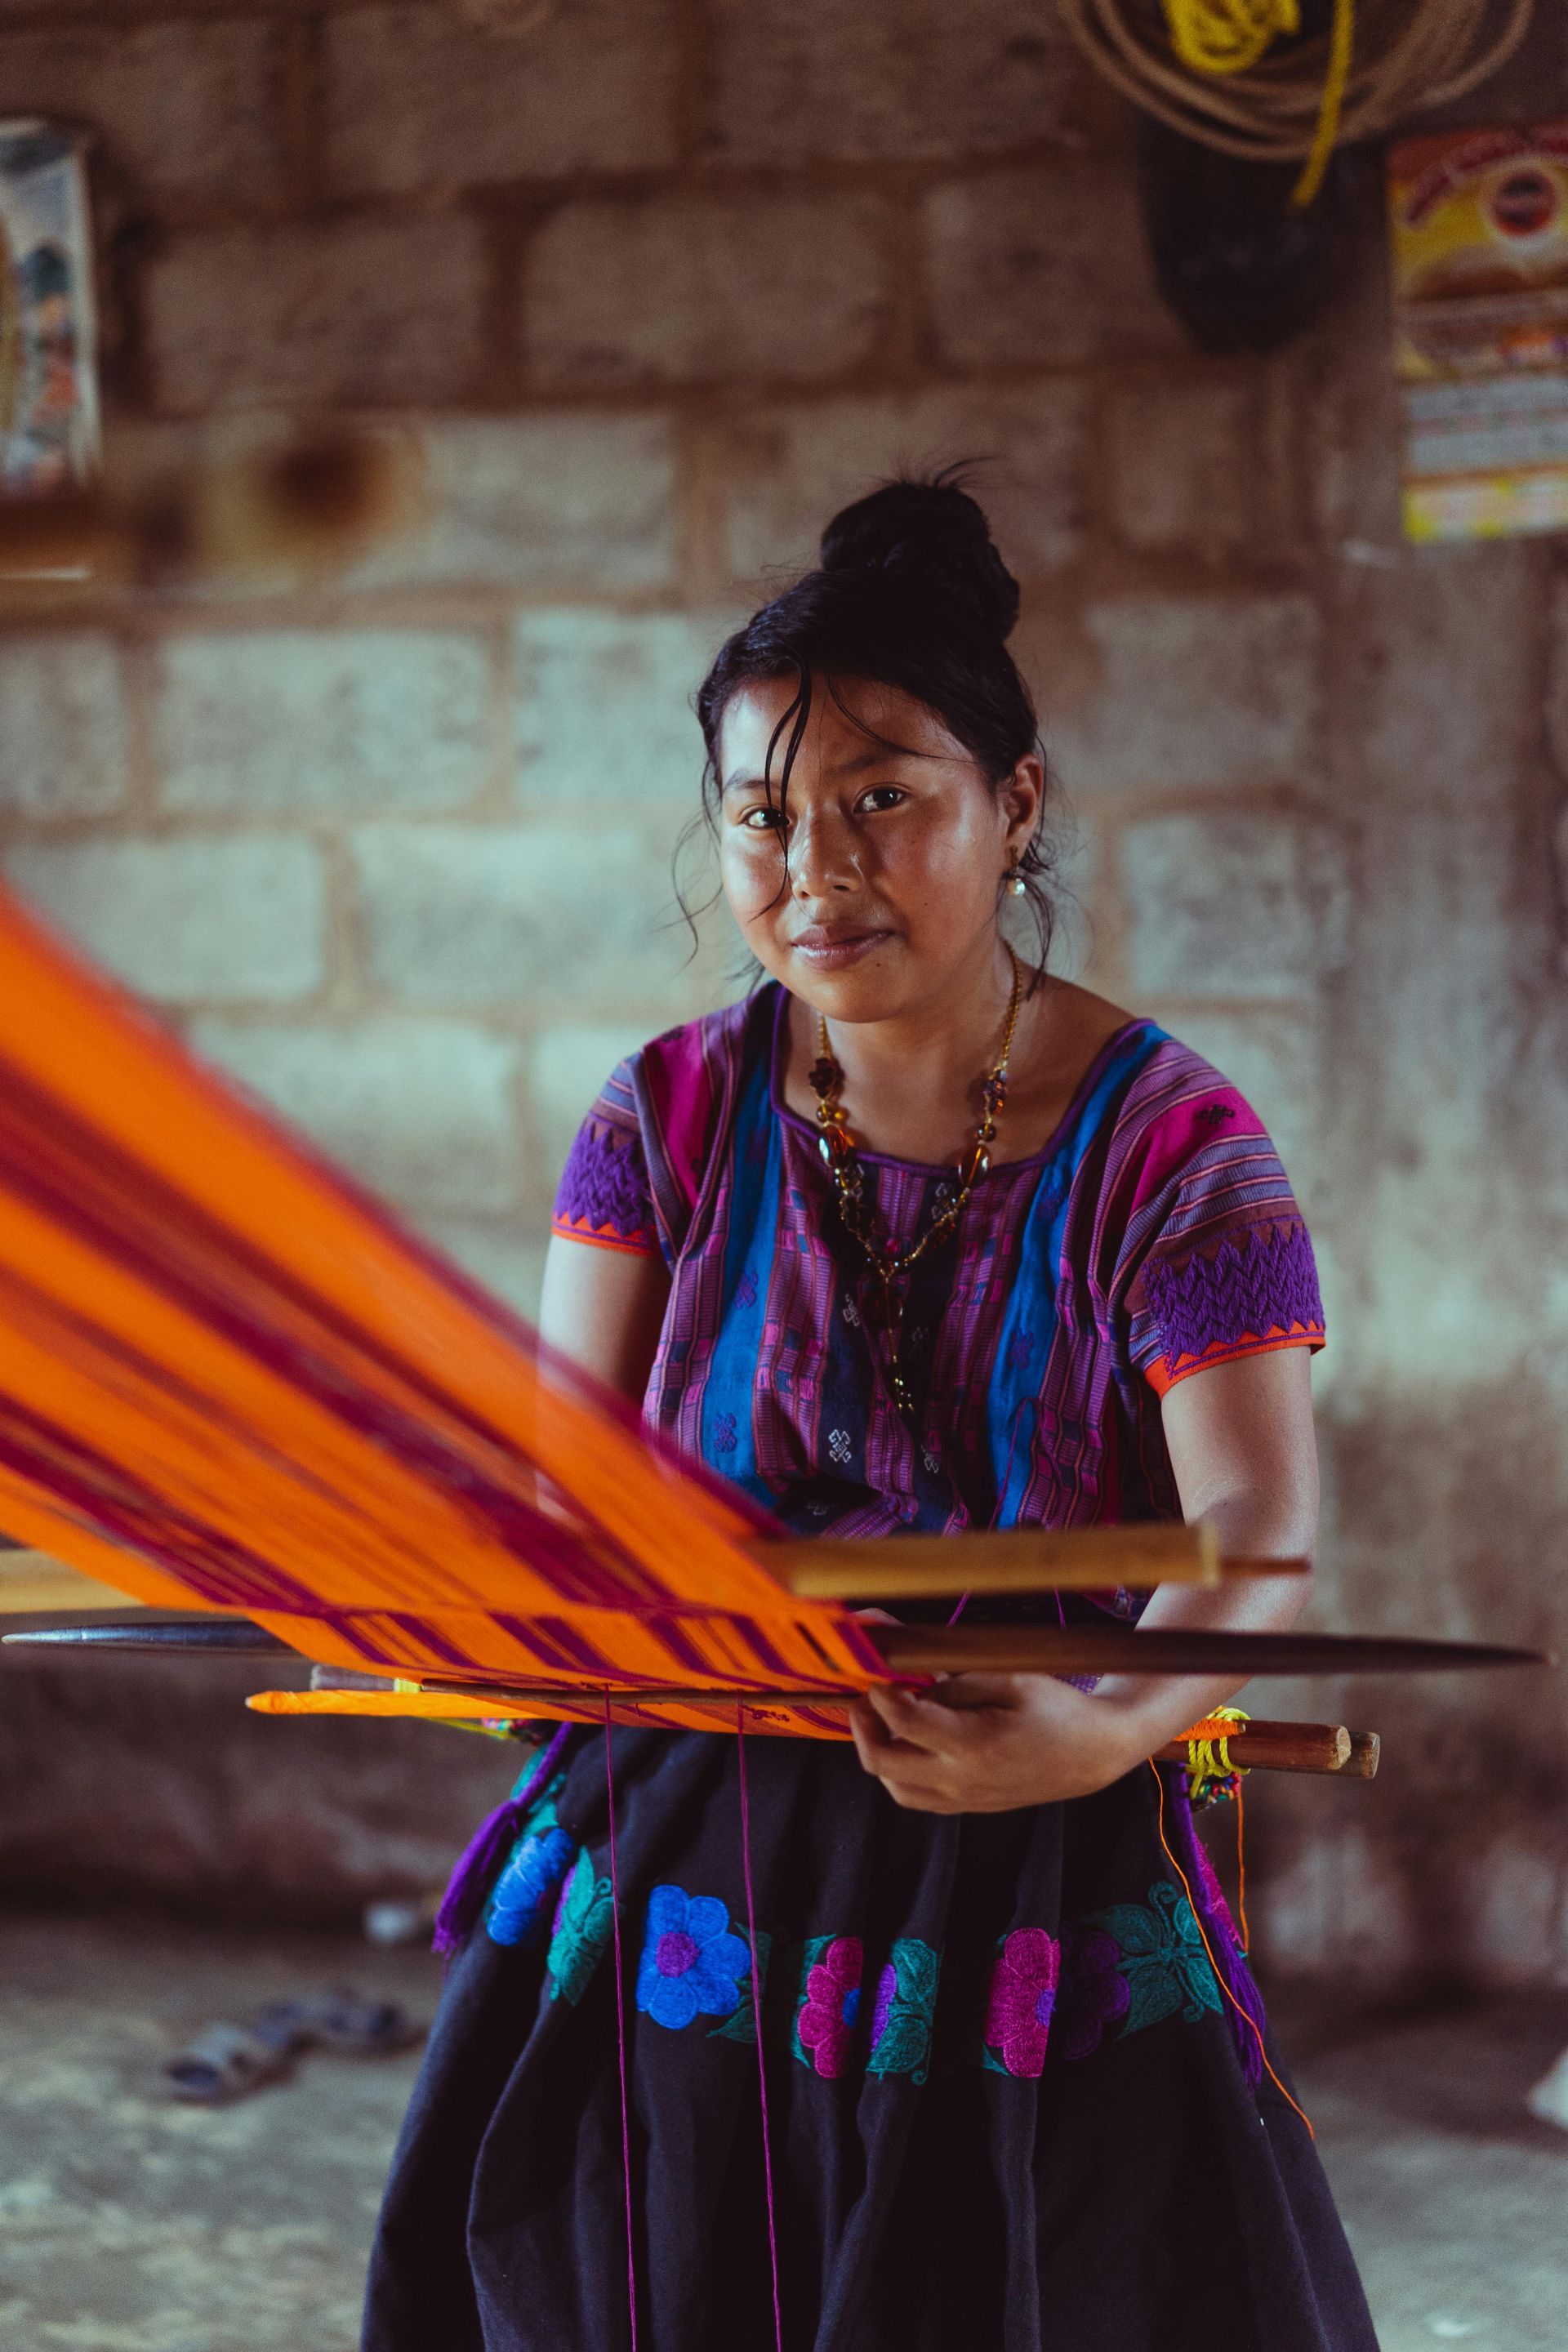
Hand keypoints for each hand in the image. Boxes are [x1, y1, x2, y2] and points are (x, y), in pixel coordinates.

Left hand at [847, 1673, 1151, 1813]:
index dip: (880, 1692)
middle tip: (869, 1694)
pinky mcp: (966, 1806)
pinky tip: (909, 1738)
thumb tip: (908, 1681)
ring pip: (892, 1785)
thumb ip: (955, 1682)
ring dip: (879, 1748)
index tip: (876, 1670)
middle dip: (863, 1724)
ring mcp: (962, 1799)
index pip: (904, 1720)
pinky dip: (899, 1767)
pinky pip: (914, 1795)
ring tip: (887, 1715)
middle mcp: (961, 1780)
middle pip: (881, 1762)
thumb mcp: (1010, 1678)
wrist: (1093, 1755)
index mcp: (975, 1745)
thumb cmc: (1057, 1709)